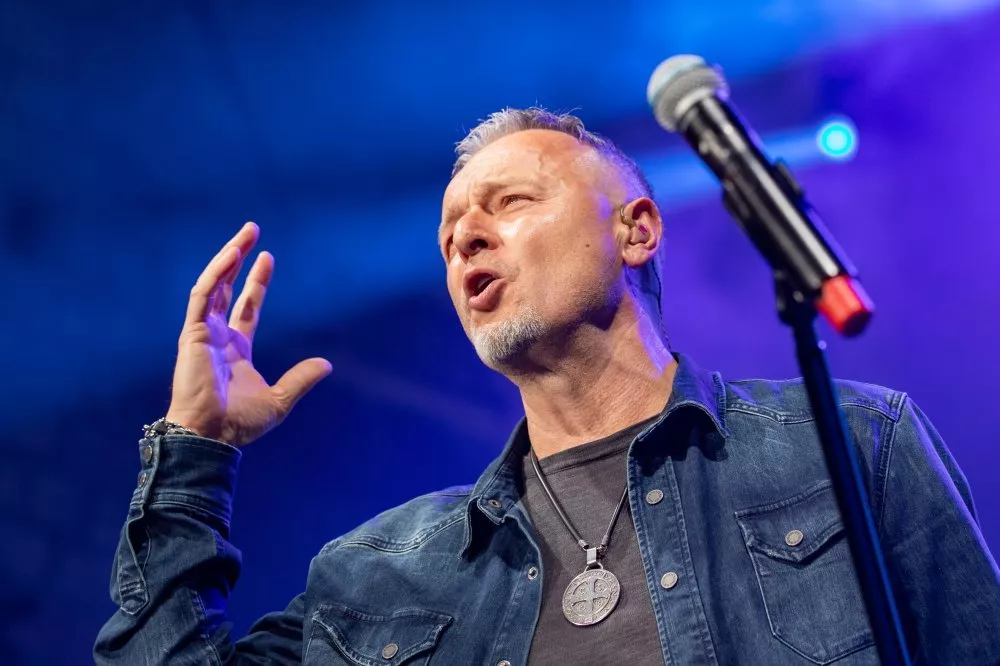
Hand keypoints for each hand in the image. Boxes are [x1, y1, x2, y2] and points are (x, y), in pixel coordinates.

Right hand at [164, 222, 331, 446]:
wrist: (211, 436)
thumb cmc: (238, 424)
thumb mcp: (279, 400)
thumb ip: (300, 379)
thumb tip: (327, 364)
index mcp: (235, 349)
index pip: (246, 307)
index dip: (256, 282)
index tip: (268, 258)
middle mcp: (217, 336)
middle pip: (227, 287)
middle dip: (238, 259)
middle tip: (252, 231)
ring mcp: (202, 333)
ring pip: (214, 285)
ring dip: (227, 258)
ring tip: (245, 234)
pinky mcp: (192, 334)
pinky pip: (203, 296)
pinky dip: (216, 275)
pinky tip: (231, 256)